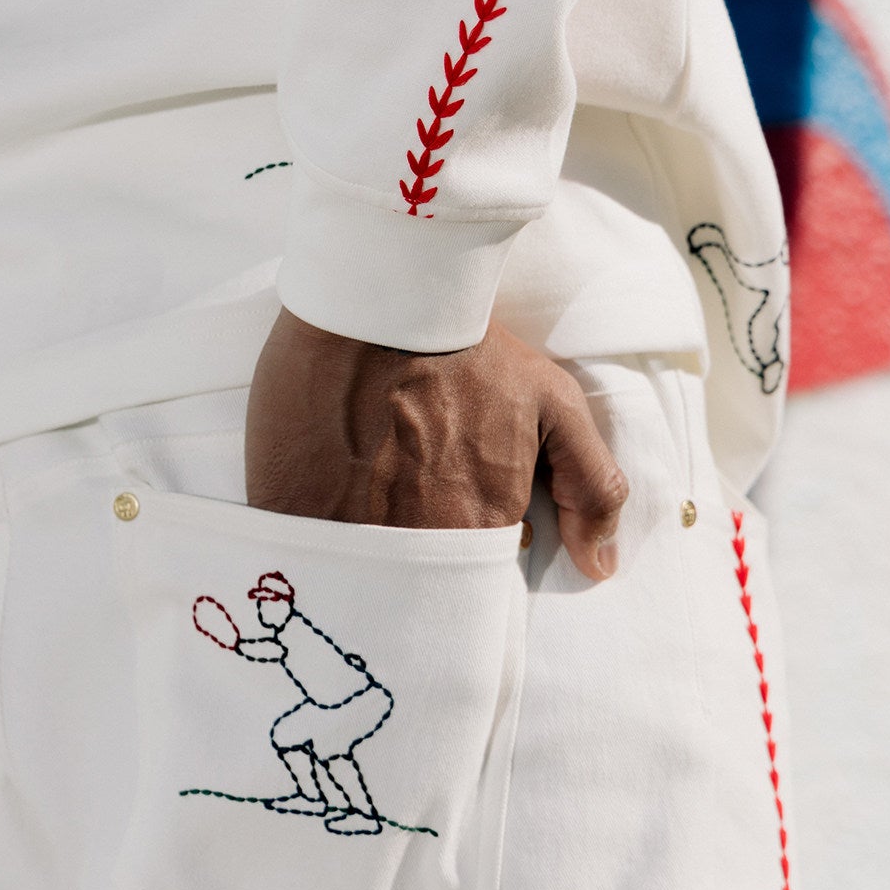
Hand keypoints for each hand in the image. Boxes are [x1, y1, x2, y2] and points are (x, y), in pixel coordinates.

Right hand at [245, 308, 627, 578]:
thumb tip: (601, 566)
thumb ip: (591, 488)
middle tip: (404, 515)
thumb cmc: (466, 347)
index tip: (452, 539)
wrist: (376, 298)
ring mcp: (346, 533)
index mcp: (479, 528)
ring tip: (363, 508)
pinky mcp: (288, 512)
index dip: (463, 569)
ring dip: (362, 564)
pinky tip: (318, 510)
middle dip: (413, 572)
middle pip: (416, 591)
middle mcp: (414, 544)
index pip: (474, 591)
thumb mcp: (552, 402)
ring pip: (361, 580)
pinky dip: (311, 548)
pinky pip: (302, 557)